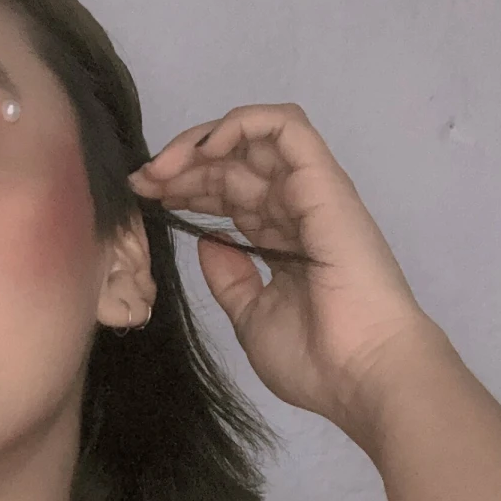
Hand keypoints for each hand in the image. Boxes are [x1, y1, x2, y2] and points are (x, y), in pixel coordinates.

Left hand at [127, 103, 436, 431]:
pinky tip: (204, 150)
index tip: (144, 199)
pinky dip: (240, 125)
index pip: (229, 192)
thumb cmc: (312, 359)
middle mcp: (296, 208)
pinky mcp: (322, 181)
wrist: (359, 375)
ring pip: (254, 137)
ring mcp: (311, 192)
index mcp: (281, 239)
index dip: (184, 187)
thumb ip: (230, 276)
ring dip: (203, 142)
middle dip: (181, 165)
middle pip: (234, 163)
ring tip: (164, 169)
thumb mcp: (251, 316)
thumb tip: (208, 241)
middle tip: (141, 184)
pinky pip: (284, 128)